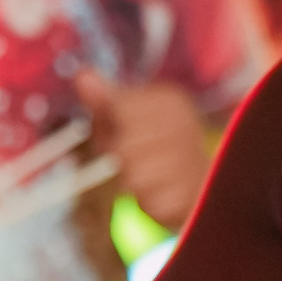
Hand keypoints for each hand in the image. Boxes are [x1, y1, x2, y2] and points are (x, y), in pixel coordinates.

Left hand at [76, 73, 214, 229]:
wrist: (199, 183)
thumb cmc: (153, 145)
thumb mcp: (127, 116)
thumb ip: (103, 99)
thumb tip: (82, 75)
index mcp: (170, 101)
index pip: (120, 109)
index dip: (111, 126)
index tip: (123, 131)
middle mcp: (186, 126)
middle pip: (124, 147)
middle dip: (120, 158)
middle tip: (136, 159)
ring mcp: (191, 161)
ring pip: (134, 177)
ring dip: (133, 183)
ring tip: (150, 177)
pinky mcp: (190, 196)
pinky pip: (149, 204)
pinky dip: (147, 204)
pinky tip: (161, 193)